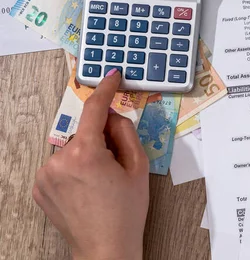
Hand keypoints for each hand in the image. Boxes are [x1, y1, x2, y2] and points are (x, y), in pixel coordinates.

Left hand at [33, 70, 148, 259]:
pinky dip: (74, 168)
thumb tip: (113, 116)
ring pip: (72, 148)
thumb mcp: (138, 167)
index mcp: (85, 154)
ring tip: (101, 182)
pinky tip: (87, 188)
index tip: (112, 77)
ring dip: (87, 154)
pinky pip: (61, 164)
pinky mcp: (39, 187)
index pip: (94, 109)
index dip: (105, 90)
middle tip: (117, 163)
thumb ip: (126, 132)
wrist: (105, 248)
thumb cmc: (125, 212)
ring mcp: (45, 176)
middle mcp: (59, 161)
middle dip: (102, 138)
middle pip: (84, 132)